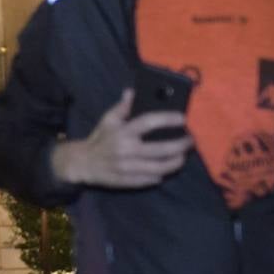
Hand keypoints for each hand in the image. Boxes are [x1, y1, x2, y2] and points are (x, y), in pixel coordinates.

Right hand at [50, 88, 193, 188]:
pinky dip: (161, 174)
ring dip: (175, 162)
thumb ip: (122, 107)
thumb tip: (132, 92)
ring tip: (182, 156)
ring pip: (159, 167)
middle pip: (160, 149)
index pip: (148, 122)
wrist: (83, 164)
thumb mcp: (107, 120)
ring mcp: (127, 168)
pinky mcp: (128, 181)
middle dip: (180, 145)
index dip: (168, 119)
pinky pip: (150, 180)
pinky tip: (166, 169)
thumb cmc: (99, 140)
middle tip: (190, 141)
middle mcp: (126, 150)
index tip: (182, 118)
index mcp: (122, 132)